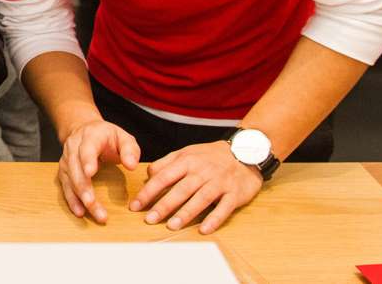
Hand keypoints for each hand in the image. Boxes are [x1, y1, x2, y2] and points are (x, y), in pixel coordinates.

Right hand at [57, 119, 139, 222]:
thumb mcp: (123, 137)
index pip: (87, 148)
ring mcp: (66, 160)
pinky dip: (71, 200)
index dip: (87, 160)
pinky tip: (80, 212)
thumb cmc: (107, 137)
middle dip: (83, 187)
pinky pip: (65, 187)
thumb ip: (130, 150)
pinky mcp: (64, 172)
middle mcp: (74, 147)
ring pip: (70, 180)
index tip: (90, 173)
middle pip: (76, 168)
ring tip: (91, 212)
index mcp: (90, 136)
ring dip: (79, 197)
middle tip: (92, 202)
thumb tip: (131, 165)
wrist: (85, 131)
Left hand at [129, 140, 263, 234]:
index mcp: (187, 161)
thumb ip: (166, 163)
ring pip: (200, 199)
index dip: (148, 192)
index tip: (136, 205)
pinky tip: (204, 229)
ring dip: (186, 213)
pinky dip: (214, 219)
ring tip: (171, 226)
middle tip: (149, 219)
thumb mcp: (186, 152)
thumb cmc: (210, 156)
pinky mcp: (235, 193)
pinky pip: (224, 208)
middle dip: (164, 206)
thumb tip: (148, 175)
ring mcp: (219, 182)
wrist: (245, 150)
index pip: (164, 177)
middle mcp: (202, 171)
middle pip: (180, 190)